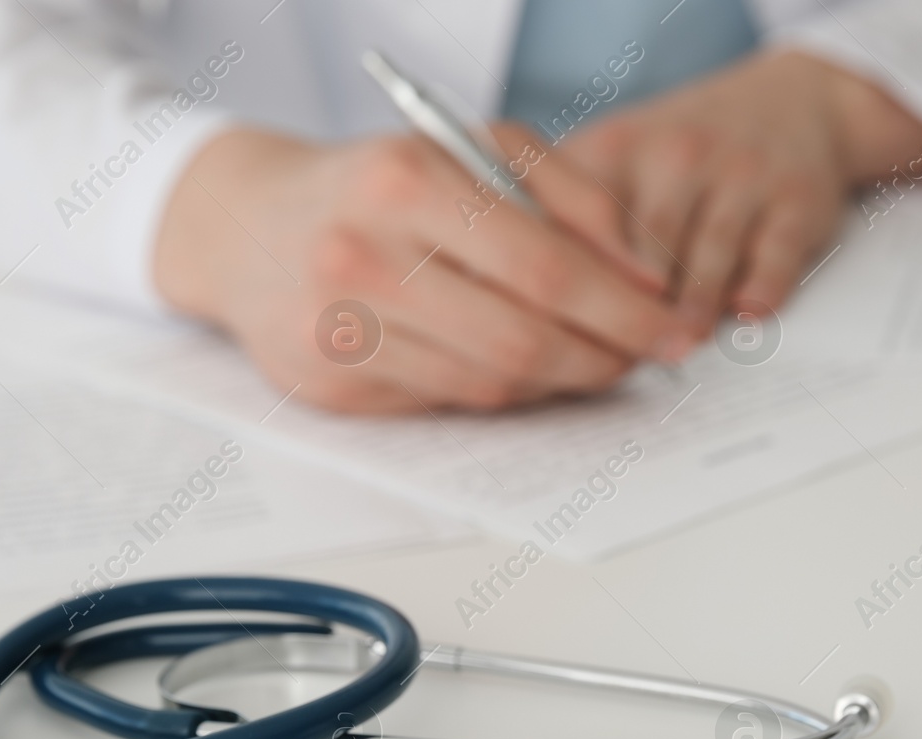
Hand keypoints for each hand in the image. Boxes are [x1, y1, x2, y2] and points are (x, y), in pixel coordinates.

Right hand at [153, 125, 697, 412]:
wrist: (247, 227)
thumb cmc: (380, 184)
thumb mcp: (475, 150)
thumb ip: (570, 196)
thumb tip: (646, 276)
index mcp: (405, 183)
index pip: (546, 267)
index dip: (625, 309)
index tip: (673, 327)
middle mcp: (361, 258)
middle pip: (522, 340)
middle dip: (603, 357)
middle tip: (641, 355)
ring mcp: (338, 331)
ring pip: (489, 386)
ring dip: (557, 380)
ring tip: (585, 355)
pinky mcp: (329, 387)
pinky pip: (447, 405)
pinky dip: (499, 392)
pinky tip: (516, 366)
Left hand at [561, 50, 921, 326]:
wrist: (785, 103)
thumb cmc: (675, 158)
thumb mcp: (611, 162)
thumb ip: (564, 222)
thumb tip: (521, 310)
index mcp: (612, 153)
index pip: (578, 231)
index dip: (569, 293)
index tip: (560, 342)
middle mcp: (675, 155)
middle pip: (643, 256)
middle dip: (631, 315)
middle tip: (619, 361)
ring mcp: (738, 175)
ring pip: (705, 260)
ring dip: (691, 311)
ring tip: (679, 347)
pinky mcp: (794, 199)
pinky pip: (773, 256)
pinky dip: (758, 292)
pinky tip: (744, 316)